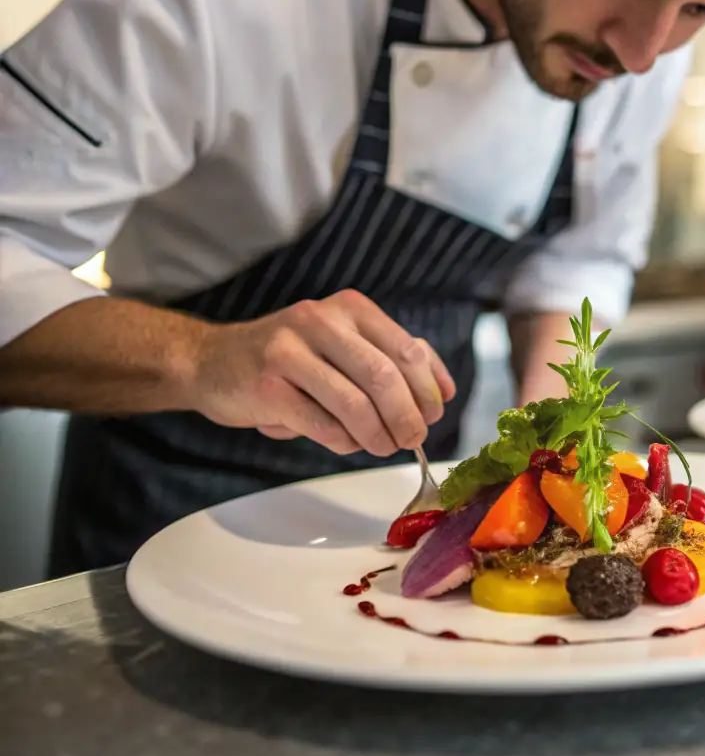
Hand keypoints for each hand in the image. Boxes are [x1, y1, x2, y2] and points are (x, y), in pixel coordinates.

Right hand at [189, 290, 455, 455]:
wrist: (210, 361)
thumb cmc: (290, 359)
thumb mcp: (342, 344)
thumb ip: (389, 358)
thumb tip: (443, 390)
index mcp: (350, 308)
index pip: (407, 349)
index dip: (428, 388)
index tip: (436, 413)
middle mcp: (321, 320)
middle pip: (385, 376)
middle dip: (408, 416)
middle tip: (414, 439)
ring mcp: (290, 352)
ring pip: (355, 403)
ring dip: (378, 435)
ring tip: (384, 447)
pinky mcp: (266, 387)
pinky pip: (322, 424)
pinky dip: (343, 442)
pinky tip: (348, 444)